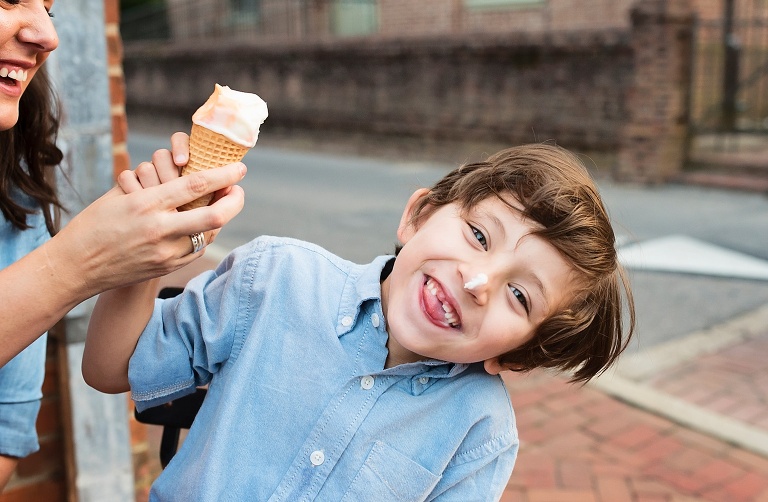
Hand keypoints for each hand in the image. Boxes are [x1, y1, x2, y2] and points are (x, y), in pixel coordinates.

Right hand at [48, 150, 245, 296]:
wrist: (76, 267)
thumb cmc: (94, 223)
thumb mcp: (119, 196)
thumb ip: (152, 186)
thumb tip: (181, 175)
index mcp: (146, 204)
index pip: (195, 185)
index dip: (223, 175)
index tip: (239, 168)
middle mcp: (159, 229)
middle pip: (214, 215)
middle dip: (234, 201)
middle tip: (238, 190)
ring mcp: (165, 253)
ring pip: (208, 235)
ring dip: (219, 220)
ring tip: (221, 206)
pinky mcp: (167, 268)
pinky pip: (195, 250)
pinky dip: (202, 236)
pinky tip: (201, 227)